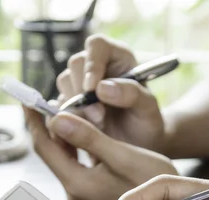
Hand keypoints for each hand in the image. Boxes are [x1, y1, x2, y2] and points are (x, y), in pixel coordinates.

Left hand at [26, 107, 177, 199]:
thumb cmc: (154, 179)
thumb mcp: (123, 155)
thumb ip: (88, 138)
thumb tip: (56, 119)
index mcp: (79, 185)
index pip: (46, 148)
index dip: (35, 121)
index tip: (28, 98)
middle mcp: (74, 195)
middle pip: (52, 154)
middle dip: (49, 126)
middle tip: (44, 99)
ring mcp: (81, 197)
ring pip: (63, 159)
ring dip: (62, 136)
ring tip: (61, 110)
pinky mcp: (89, 196)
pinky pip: (73, 166)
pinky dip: (74, 148)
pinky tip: (78, 132)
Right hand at [56, 34, 165, 152]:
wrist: (139, 144)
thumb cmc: (148, 122)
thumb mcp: (148, 109)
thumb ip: (132, 94)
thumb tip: (101, 88)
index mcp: (119, 57)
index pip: (98, 45)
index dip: (92, 64)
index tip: (91, 89)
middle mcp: (98, 65)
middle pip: (76, 64)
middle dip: (83, 91)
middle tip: (98, 116)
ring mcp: (81, 82)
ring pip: (65, 82)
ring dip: (77, 105)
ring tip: (99, 124)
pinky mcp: (71, 101)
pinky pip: (60, 102)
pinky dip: (69, 116)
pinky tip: (85, 128)